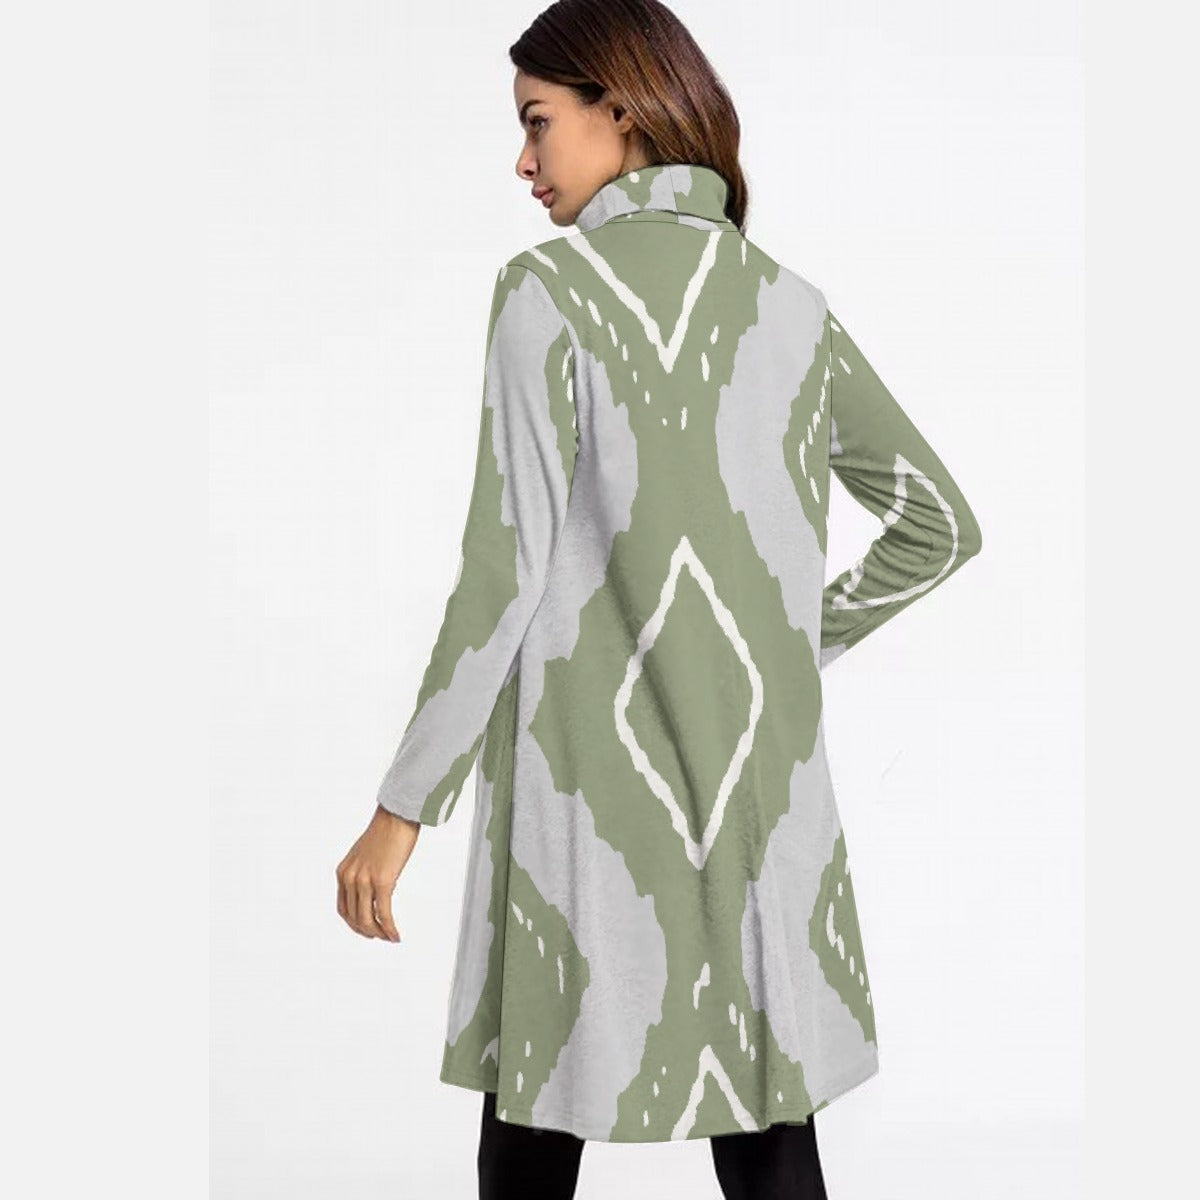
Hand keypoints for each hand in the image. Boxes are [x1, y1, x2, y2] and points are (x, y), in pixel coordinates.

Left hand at [336, 805, 419, 940]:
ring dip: (378, 933)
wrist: (397, 816)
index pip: (343, 909)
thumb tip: (374, 890)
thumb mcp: (365, 855)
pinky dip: (389, 928)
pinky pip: (384, 913)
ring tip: (390, 937)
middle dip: (368, 931)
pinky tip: (396, 935)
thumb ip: (363, 872)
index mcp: (343, 872)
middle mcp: (350, 878)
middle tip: (381, 937)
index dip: (354, 924)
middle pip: (354, 918)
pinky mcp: (383, 881)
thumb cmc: (386, 831)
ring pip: (367, 920)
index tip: (368, 930)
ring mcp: (365, 880)